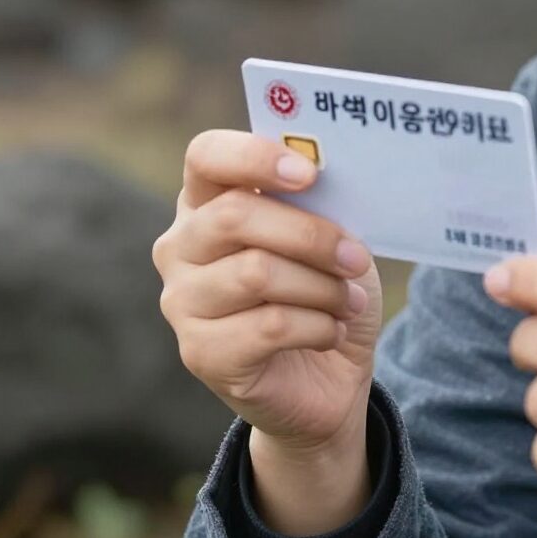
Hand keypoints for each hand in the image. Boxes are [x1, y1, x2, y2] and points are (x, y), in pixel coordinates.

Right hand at [151, 129, 383, 453]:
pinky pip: (269, 326)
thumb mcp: (329, 239)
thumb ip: (317, 205)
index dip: (255, 156)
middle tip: (356, 259)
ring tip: (348, 301)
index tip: (310, 175)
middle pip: (235, 215)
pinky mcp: (201, 353)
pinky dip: (318, 326)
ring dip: (321, 287)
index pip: (206, 156)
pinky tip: (331, 332)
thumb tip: (328, 178)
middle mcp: (181, 247)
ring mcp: (183, 301)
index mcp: (207, 202)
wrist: (326, 380)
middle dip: (311, 235)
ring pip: (256, 273)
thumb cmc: (323, 293)